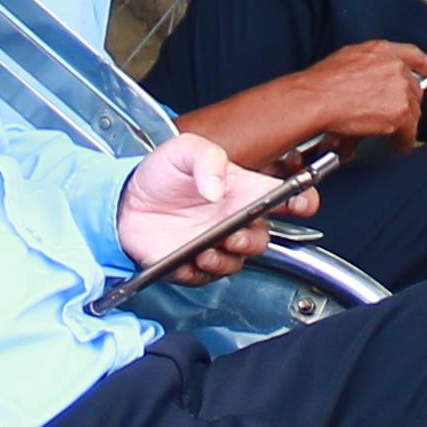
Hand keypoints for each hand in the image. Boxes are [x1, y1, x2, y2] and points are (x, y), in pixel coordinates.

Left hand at [117, 127, 303, 282]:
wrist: (124, 200)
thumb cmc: (160, 174)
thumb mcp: (183, 149)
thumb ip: (206, 158)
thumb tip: (218, 187)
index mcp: (243, 190)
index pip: (287, 198)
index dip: (302, 201)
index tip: (299, 203)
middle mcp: (234, 219)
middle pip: (263, 238)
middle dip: (253, 239)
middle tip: (235, 232)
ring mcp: (215, 244)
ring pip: (237, 261)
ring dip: (226, 259)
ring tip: (207, 249)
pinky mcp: (192, 264)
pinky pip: (205, 277)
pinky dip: (198, 272)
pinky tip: (187, 258)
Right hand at [243, 42, 426, 157]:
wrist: (316, 99)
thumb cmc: (320, 84)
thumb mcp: (346, 61)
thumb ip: (366, 68)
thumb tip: (369, 86)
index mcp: (381, 51)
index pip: (413, 55)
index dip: (426, 65)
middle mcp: (395, 67)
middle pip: (414, 88)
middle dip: (408, 104)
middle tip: (399, 117)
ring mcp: (399, 89)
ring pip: (412, 111)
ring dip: (405, 125)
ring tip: (394, 136)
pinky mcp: (399, 112)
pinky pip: (409, 131)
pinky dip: (404, 141)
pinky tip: (398, 146)